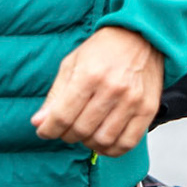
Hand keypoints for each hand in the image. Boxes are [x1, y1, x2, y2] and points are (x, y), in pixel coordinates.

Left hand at [30, 26, 164, 157]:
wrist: (141, 37)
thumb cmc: (105, 49)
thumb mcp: (72, 64)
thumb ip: (55, 95)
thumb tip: (39, 122)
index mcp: (89, 74)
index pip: (62, 116)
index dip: (48, 129)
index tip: (44, 131)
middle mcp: (112, 88)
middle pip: (81, 130)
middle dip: (67, 135)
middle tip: (66, 128)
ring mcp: (132, 101)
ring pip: (103, 140)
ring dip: (88, 142)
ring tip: (86, 131)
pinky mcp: (148, 109)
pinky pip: (127, 143)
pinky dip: (111, 149)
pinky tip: (104, 139)